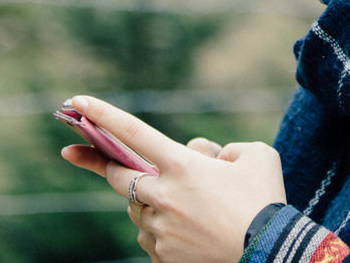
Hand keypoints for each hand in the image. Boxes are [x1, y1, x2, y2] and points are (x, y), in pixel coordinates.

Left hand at [60, 95, 285, 262]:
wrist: (271, 253)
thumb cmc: (266, 201)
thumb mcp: (256, 156)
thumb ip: (225, 149)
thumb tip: (205, 159)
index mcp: (183, 166)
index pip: (135, 133)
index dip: (104, 115)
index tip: (78, 102)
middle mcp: (163, 196)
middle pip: (118, 176)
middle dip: (101, 164)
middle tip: (78, 154)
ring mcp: (159, 229)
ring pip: (137, 209)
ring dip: (150, 202)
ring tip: (188, 208)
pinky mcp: (162, 256)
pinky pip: (150, 238)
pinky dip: (163, 231)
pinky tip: (191, 233)